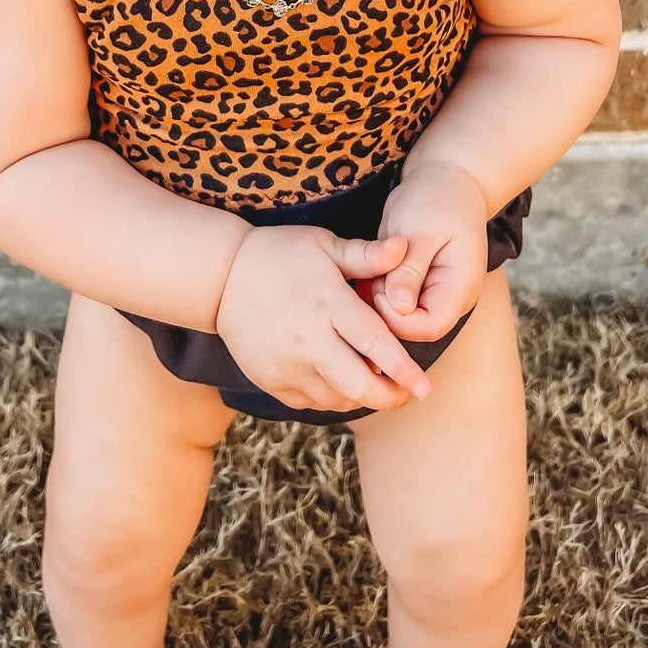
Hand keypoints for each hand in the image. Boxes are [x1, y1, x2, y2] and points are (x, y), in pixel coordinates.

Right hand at [215, 226, 432, 414]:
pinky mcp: (270, 380)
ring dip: (361, 397)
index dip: (404, 370)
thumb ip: (366, 255)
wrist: (221, 277)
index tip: (426, 387)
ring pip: (336, 399)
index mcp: (328, 304)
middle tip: (407, 394)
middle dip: (389, 397)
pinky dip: (331, 398)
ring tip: (375, 384)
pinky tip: (340, 382)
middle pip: (359, 385)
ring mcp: (287, 364)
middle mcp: (308, 340)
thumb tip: (406, 246)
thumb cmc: (279, 254)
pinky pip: (310, 402)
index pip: (375, 345)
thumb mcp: (323, 245)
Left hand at [359, 161, 490, 343]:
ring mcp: (434, 295)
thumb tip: (399, 308)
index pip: (429, 327)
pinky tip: (375, 262)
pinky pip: (392, 300)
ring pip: (397, 315)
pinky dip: (378, 285)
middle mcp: (450, 299)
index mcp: (459, 288)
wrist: (448, 179)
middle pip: (411, 327)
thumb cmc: (437, 199)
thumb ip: (410, 270)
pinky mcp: (418, 288)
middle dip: (383, 303)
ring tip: (376, 259)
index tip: (379, 284)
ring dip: (378, 292)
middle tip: (373, 268)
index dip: (397, 317)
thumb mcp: (421, 229)